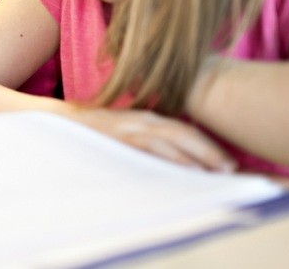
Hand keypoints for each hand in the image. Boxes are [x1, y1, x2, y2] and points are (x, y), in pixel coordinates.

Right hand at [69, 108, 235, 172]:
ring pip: (172, 139)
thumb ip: (145, 139)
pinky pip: (151, 147)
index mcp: (145, 117)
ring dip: (197, 155)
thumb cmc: (90, 132)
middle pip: (185, 132)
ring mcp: (131, 127)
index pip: (184, 129)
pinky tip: (185, 168)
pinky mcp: (119, 137)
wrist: (57, 121)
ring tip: (217, 172)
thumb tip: (169, 160)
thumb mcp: (122, 131)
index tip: (227, 161)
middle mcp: (142, 119)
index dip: (207, 144)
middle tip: (231, 168)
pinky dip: (170, 157)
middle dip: (210, 151)